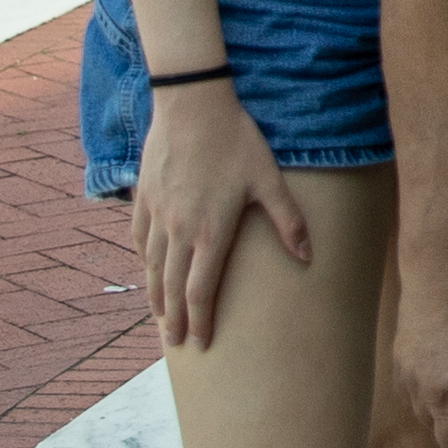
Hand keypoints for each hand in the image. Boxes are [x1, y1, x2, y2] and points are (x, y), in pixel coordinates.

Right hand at [129, 76, 310, 352]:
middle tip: (175, 342)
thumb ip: (288, 221)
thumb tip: (308, 257)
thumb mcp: (269, 180)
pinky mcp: (144, 196)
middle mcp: (178, 230)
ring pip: (151, 266)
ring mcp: (157, 213)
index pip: (201, 291)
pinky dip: (142, 259)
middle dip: (174, 319)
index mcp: (210, 232)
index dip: (201, 321)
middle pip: (171, 287)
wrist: (192, 104)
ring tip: (160, 315)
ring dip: (155, 294)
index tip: (202, 343)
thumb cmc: (236, 140)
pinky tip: (146, 268)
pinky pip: (139, 238)